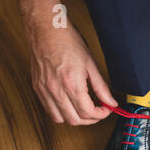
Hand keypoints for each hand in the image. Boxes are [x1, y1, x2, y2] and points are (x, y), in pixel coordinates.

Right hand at [21, 0, 116, 124]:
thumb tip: (111, 102)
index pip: (88, 112)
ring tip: (84, 110)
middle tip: (98, 112)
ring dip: (75, 118)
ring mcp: (44, 90)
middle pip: (75, 120)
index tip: (106, 110)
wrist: (46, 29)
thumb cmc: (67, 42)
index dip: (101, 115)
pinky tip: (70, 105)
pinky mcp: (37, 88)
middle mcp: (56, 90)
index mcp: (71, 84)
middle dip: (90, 119)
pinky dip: (61, 113)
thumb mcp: (91, 64)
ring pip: (60, 119)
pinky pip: (49, 110)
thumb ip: (102, 87)